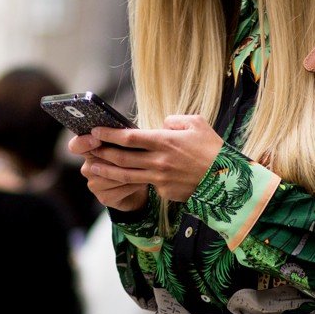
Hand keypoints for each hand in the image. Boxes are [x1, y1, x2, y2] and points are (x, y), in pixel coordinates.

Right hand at [68, 132, 148, 210]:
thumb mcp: (126, 146)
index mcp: (89, 151)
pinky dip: (134, 184)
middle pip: (99, 162)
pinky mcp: (104, 198)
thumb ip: (119, 139)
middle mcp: (87, 168)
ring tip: (146, 168)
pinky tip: (143, 181)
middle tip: (138, 154)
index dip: (84, 142)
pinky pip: (120, 189)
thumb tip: (123, 131)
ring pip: (113, 176)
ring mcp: (94, 184)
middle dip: (120, 158)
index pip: (76, 146)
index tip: (97, 139)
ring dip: (131, 172)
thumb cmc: (132, 159)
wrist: (137, 187)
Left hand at [72, 115, 222, 204]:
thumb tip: (160, 125)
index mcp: (165, 141)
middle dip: (102, 153)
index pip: (130, 137)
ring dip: (107, 172)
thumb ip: (174, 121)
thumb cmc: (213, 149)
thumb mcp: (196, 124)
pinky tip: (121, 178)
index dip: (110, 134)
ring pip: (127, 176)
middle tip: (87, 149)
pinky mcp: (164, 192)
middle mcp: (159, 161)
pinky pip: (146, 184)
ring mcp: (160, 179)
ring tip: (92, 168)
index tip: (95, 131)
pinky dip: (133, 181)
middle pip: (122, 158)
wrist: (227, 180)